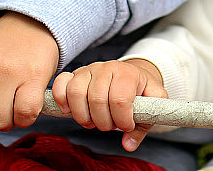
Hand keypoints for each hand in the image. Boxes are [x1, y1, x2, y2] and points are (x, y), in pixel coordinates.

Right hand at [51, 59, 166, 151]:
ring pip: (76, 93)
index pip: (120, 99)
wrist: (130, 74)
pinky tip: (71, 111)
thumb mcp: (152, 103)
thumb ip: (144, 124)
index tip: (127, 125)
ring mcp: (88, 70)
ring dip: (83, 116)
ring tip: (93, 121)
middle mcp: (106, 68)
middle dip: (104, 122)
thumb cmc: (140, 90)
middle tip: (110, 125)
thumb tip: (128, 144)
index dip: (122, 120)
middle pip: (97, 99)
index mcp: (126, 73)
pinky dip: (62, 100)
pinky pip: (60, 84)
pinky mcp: (73, 75)